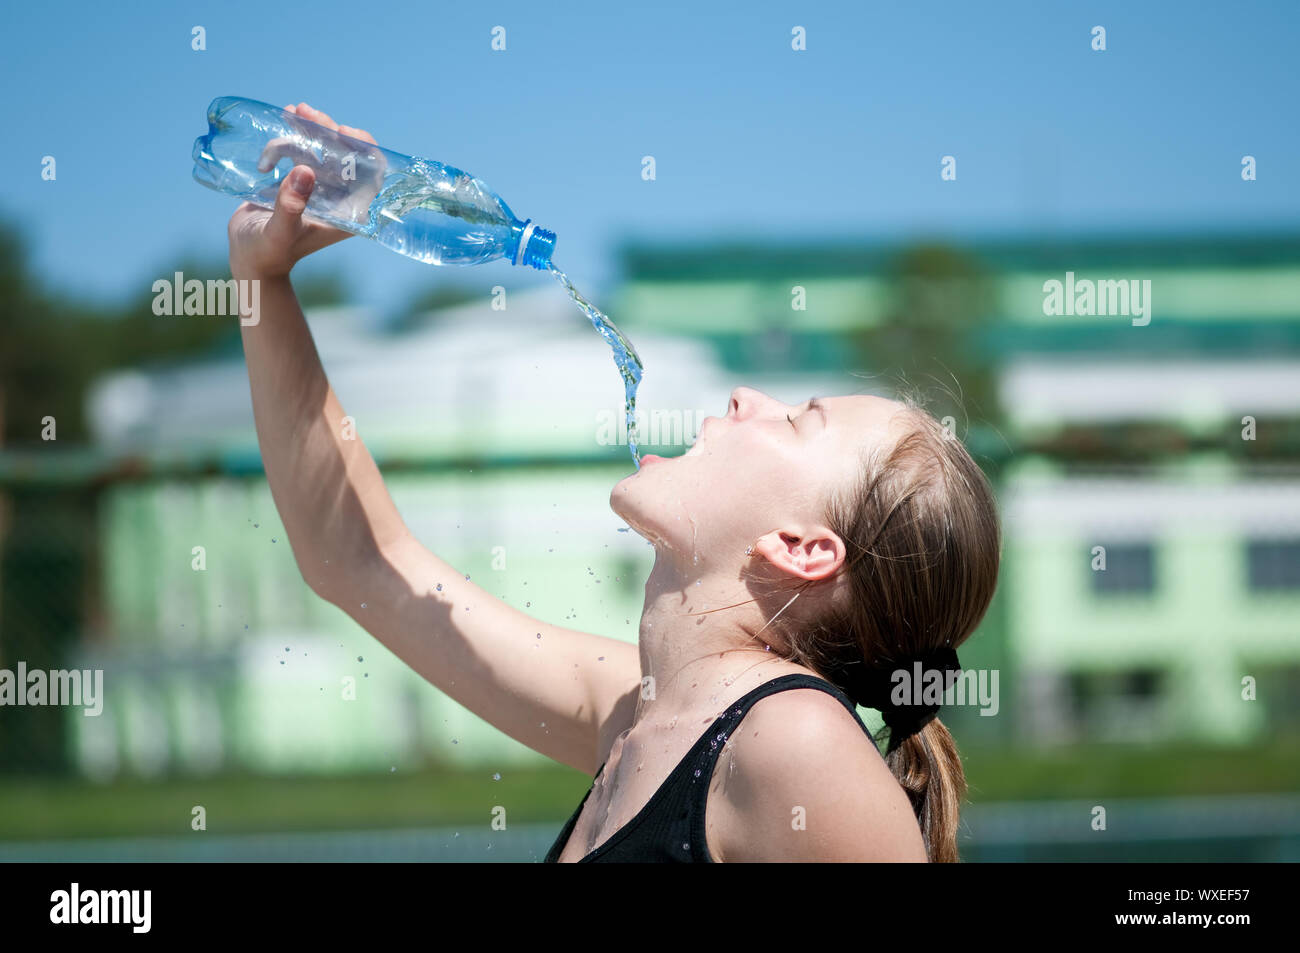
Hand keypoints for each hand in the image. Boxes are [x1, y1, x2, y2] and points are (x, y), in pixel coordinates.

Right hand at [227, 103, 382, 280]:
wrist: (248, 254)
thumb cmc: (267, 251)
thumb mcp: (280, 231)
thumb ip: (292, 205)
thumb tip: (304, 171)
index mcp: (348, 214)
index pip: (372, 177)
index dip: (364, 150)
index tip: (343, 132)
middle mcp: (340, 198)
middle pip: (348, 156)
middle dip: (330, 130)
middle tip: (308, 113)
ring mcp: (321, 187)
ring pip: (326, 148)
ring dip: (312, 127)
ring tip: (294, 111)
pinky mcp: (301, 179)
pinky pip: (305, 149)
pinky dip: (295, 134)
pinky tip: (284, 121)